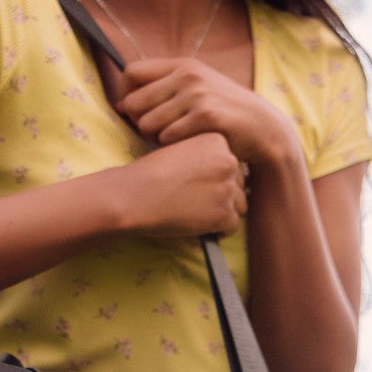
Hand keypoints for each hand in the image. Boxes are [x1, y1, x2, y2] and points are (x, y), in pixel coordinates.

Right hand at [111, 133, 247, 237]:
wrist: (133, 195)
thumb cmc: (148, 173)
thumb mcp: (179, 149)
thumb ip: (204, 158)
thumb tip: (222, 178)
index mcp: (217, 141)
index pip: (231, 163)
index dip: (214, 176)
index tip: (194, 183)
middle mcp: (228, 162)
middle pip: (239, 183)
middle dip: (221, 194)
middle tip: (194, 200)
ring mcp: (227, 188)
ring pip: (239, 205)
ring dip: (221, 211)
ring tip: (195, 212)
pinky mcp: (223, 214)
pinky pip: (232, 225)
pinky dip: (217, 229)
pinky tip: (197, 225)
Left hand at [115, 58, 299, 175]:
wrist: (264, 128)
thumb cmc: (224, 112)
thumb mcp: (197, 90)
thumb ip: (161, 91)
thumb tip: (121, 104)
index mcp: (183, 65)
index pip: (131, 72)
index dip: (125, 94)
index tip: (134, 112)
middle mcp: (188, 74)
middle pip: (134, 102)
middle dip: (139, 122)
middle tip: (157, 132)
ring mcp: (197, 94)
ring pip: (147, 123)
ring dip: (156, 137)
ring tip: (176, 138)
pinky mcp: (206, 115)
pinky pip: (167, 137)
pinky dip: (174, 146)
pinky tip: (189, 144)